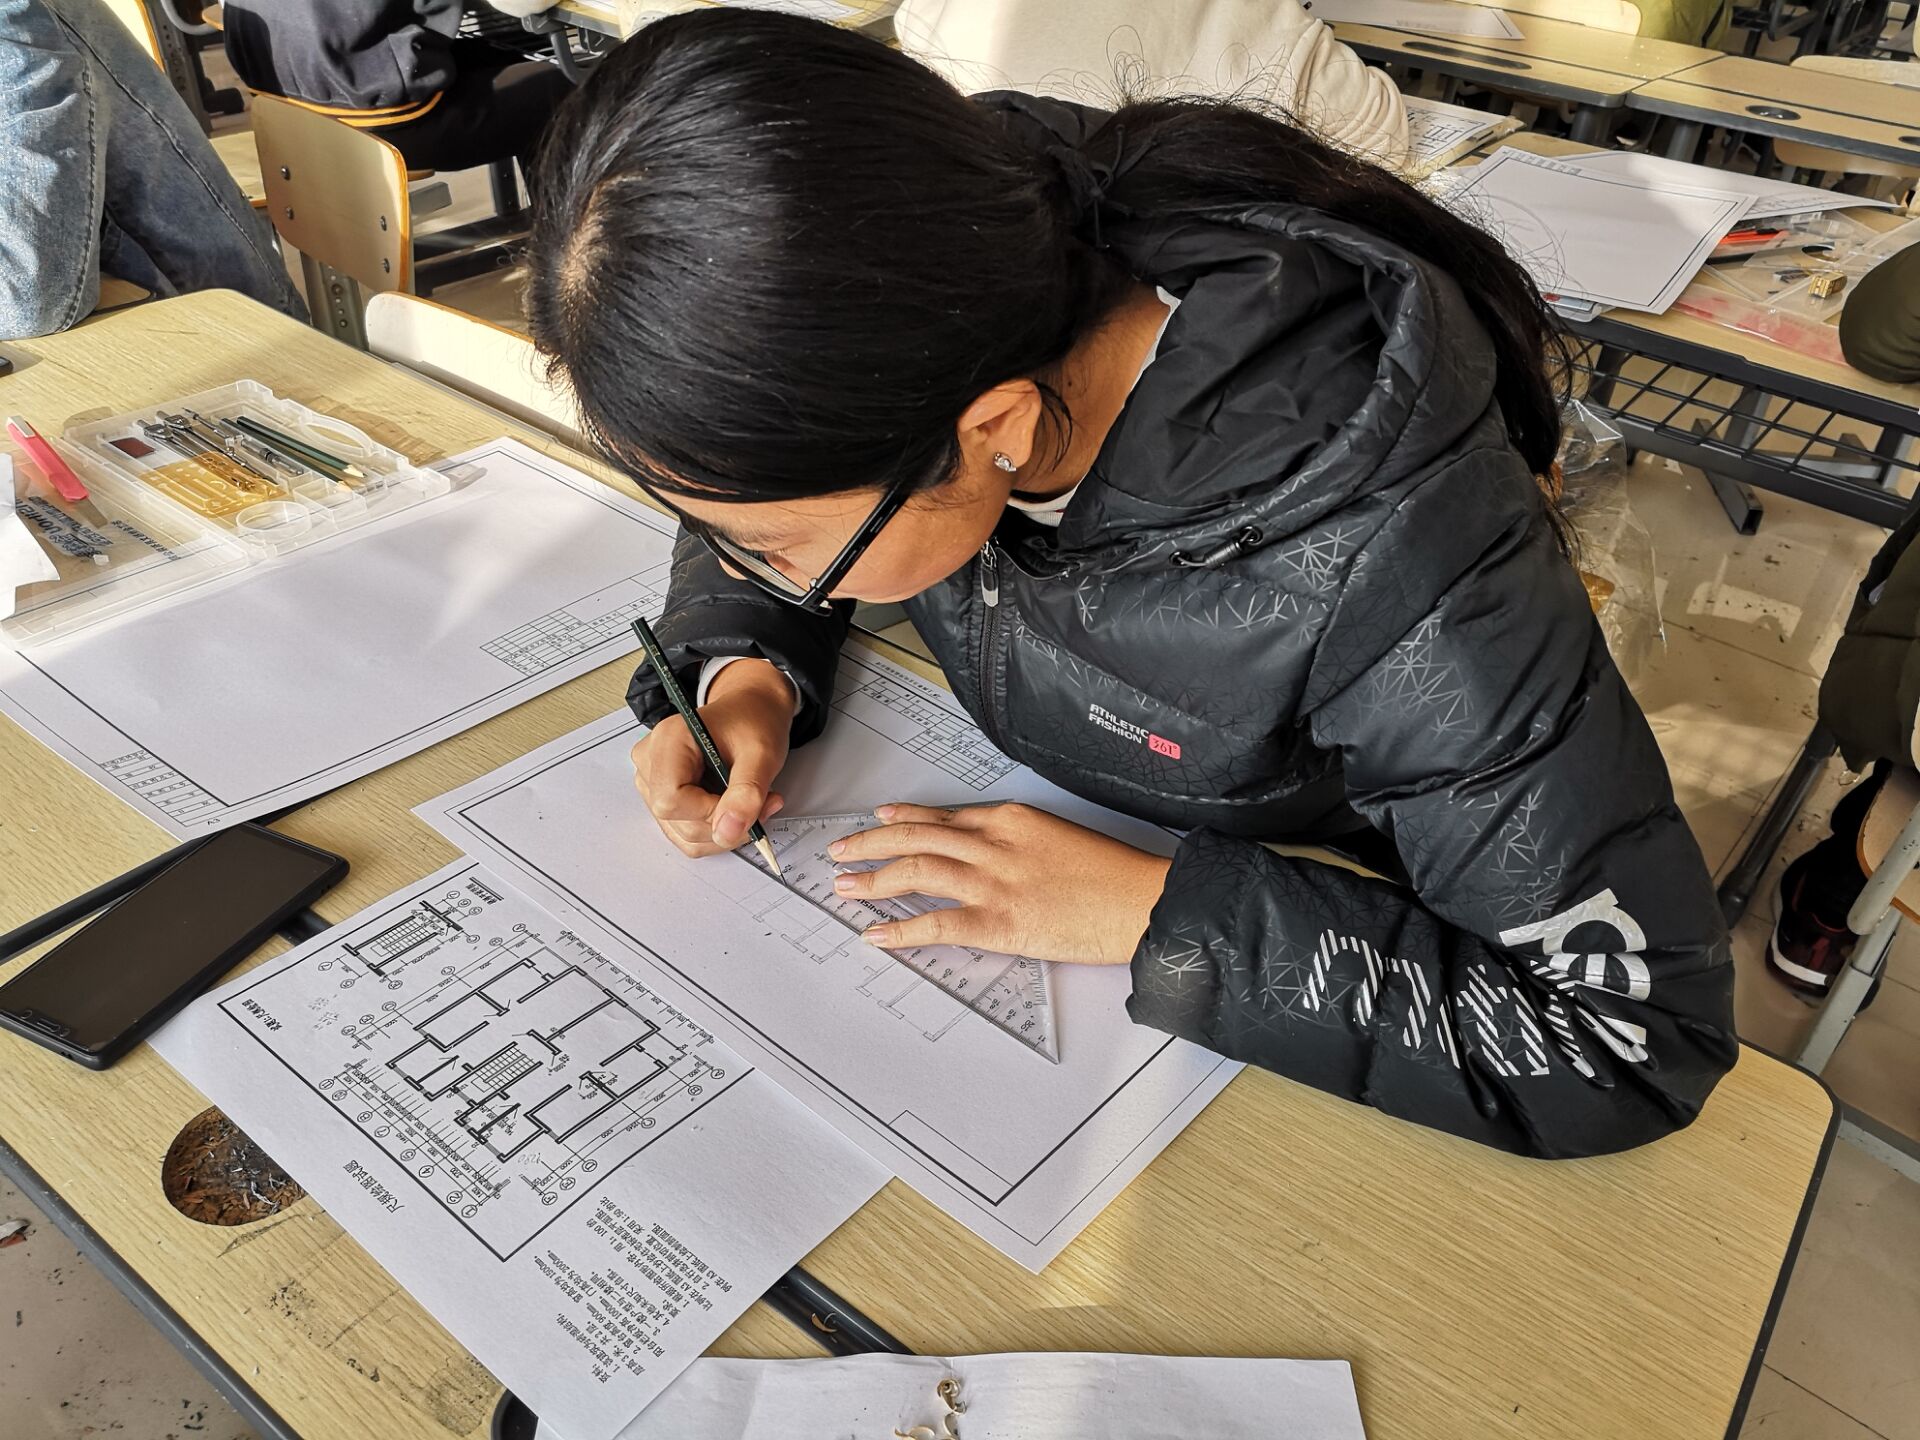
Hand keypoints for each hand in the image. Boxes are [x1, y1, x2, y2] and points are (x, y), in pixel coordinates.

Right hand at [632, 659, 793, 856]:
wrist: (750, 712)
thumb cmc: (752, 723)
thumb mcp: (763, 754)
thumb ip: (747, 793)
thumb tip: (728, 832)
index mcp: (669, 740)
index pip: (670, 800)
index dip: (709, 813)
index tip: (742, 802)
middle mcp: (651, 761)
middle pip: (676, 820)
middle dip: (724, 822)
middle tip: (760, 800)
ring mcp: (653, 781)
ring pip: (682, 834)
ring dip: (723, 830)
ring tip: (749, 801)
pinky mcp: (662, 796)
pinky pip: (685, 834)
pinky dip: (716, 831)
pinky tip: (733, 807)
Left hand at [827, 803, 1171, 964]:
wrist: (1141, 901)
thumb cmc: (1112, 875)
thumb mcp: (1059, 836)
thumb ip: (1019, 839)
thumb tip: (988, 850)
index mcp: (1010, 819)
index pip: (942, 815)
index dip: (903, 818)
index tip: (879, 819)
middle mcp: (994, 844)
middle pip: (916, 837)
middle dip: (871, 843)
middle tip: (842, 852)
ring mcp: (993, 883)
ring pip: (915, 871)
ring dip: (873, 879)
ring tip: (845, 886)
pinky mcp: (999, 923)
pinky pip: (935, 924)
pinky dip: (900, 929)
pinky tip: (877, 934)